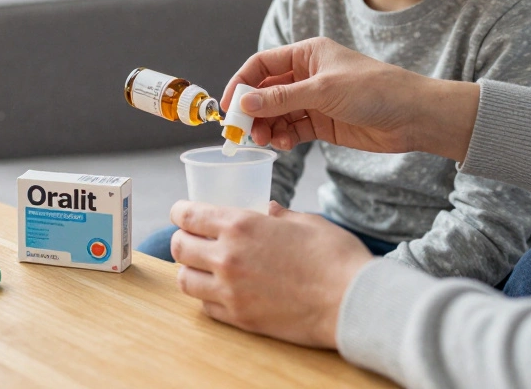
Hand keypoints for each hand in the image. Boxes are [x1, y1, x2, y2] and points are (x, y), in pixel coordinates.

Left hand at [168, 200, 372, 347]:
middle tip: (193, 239)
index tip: (182, 212)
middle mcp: (227, 257)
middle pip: (178, 247)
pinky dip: (208, 297)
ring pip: (185, 280)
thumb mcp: (306, 221)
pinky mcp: (240, 318)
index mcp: (240, 225)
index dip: (180, 211)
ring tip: (205, 267)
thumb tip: (268, 211)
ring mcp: (230, 291)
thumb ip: (278, 215)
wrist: (352, 302)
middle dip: (182, 239)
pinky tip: (223, 290)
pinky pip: (206, 307)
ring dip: (190, 270)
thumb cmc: (335, 257)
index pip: (188, 215)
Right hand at [222, 37, 479, 161]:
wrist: (412, 116)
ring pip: (277, 113)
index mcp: (307, 54)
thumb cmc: (374, 90)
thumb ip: (282, 98)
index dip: (241, 83)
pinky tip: (282, 146)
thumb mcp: (323, 91)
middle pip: (266, 91)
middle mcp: (307, 75)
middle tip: (242, 132)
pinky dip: (283, 138)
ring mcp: (314, 100)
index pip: (262, 64)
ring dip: (266, 127)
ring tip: (264, 141)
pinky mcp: (322, 123)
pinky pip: (292, 129)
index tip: (227, 107)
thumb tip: (243, 103)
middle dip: (252, 111)